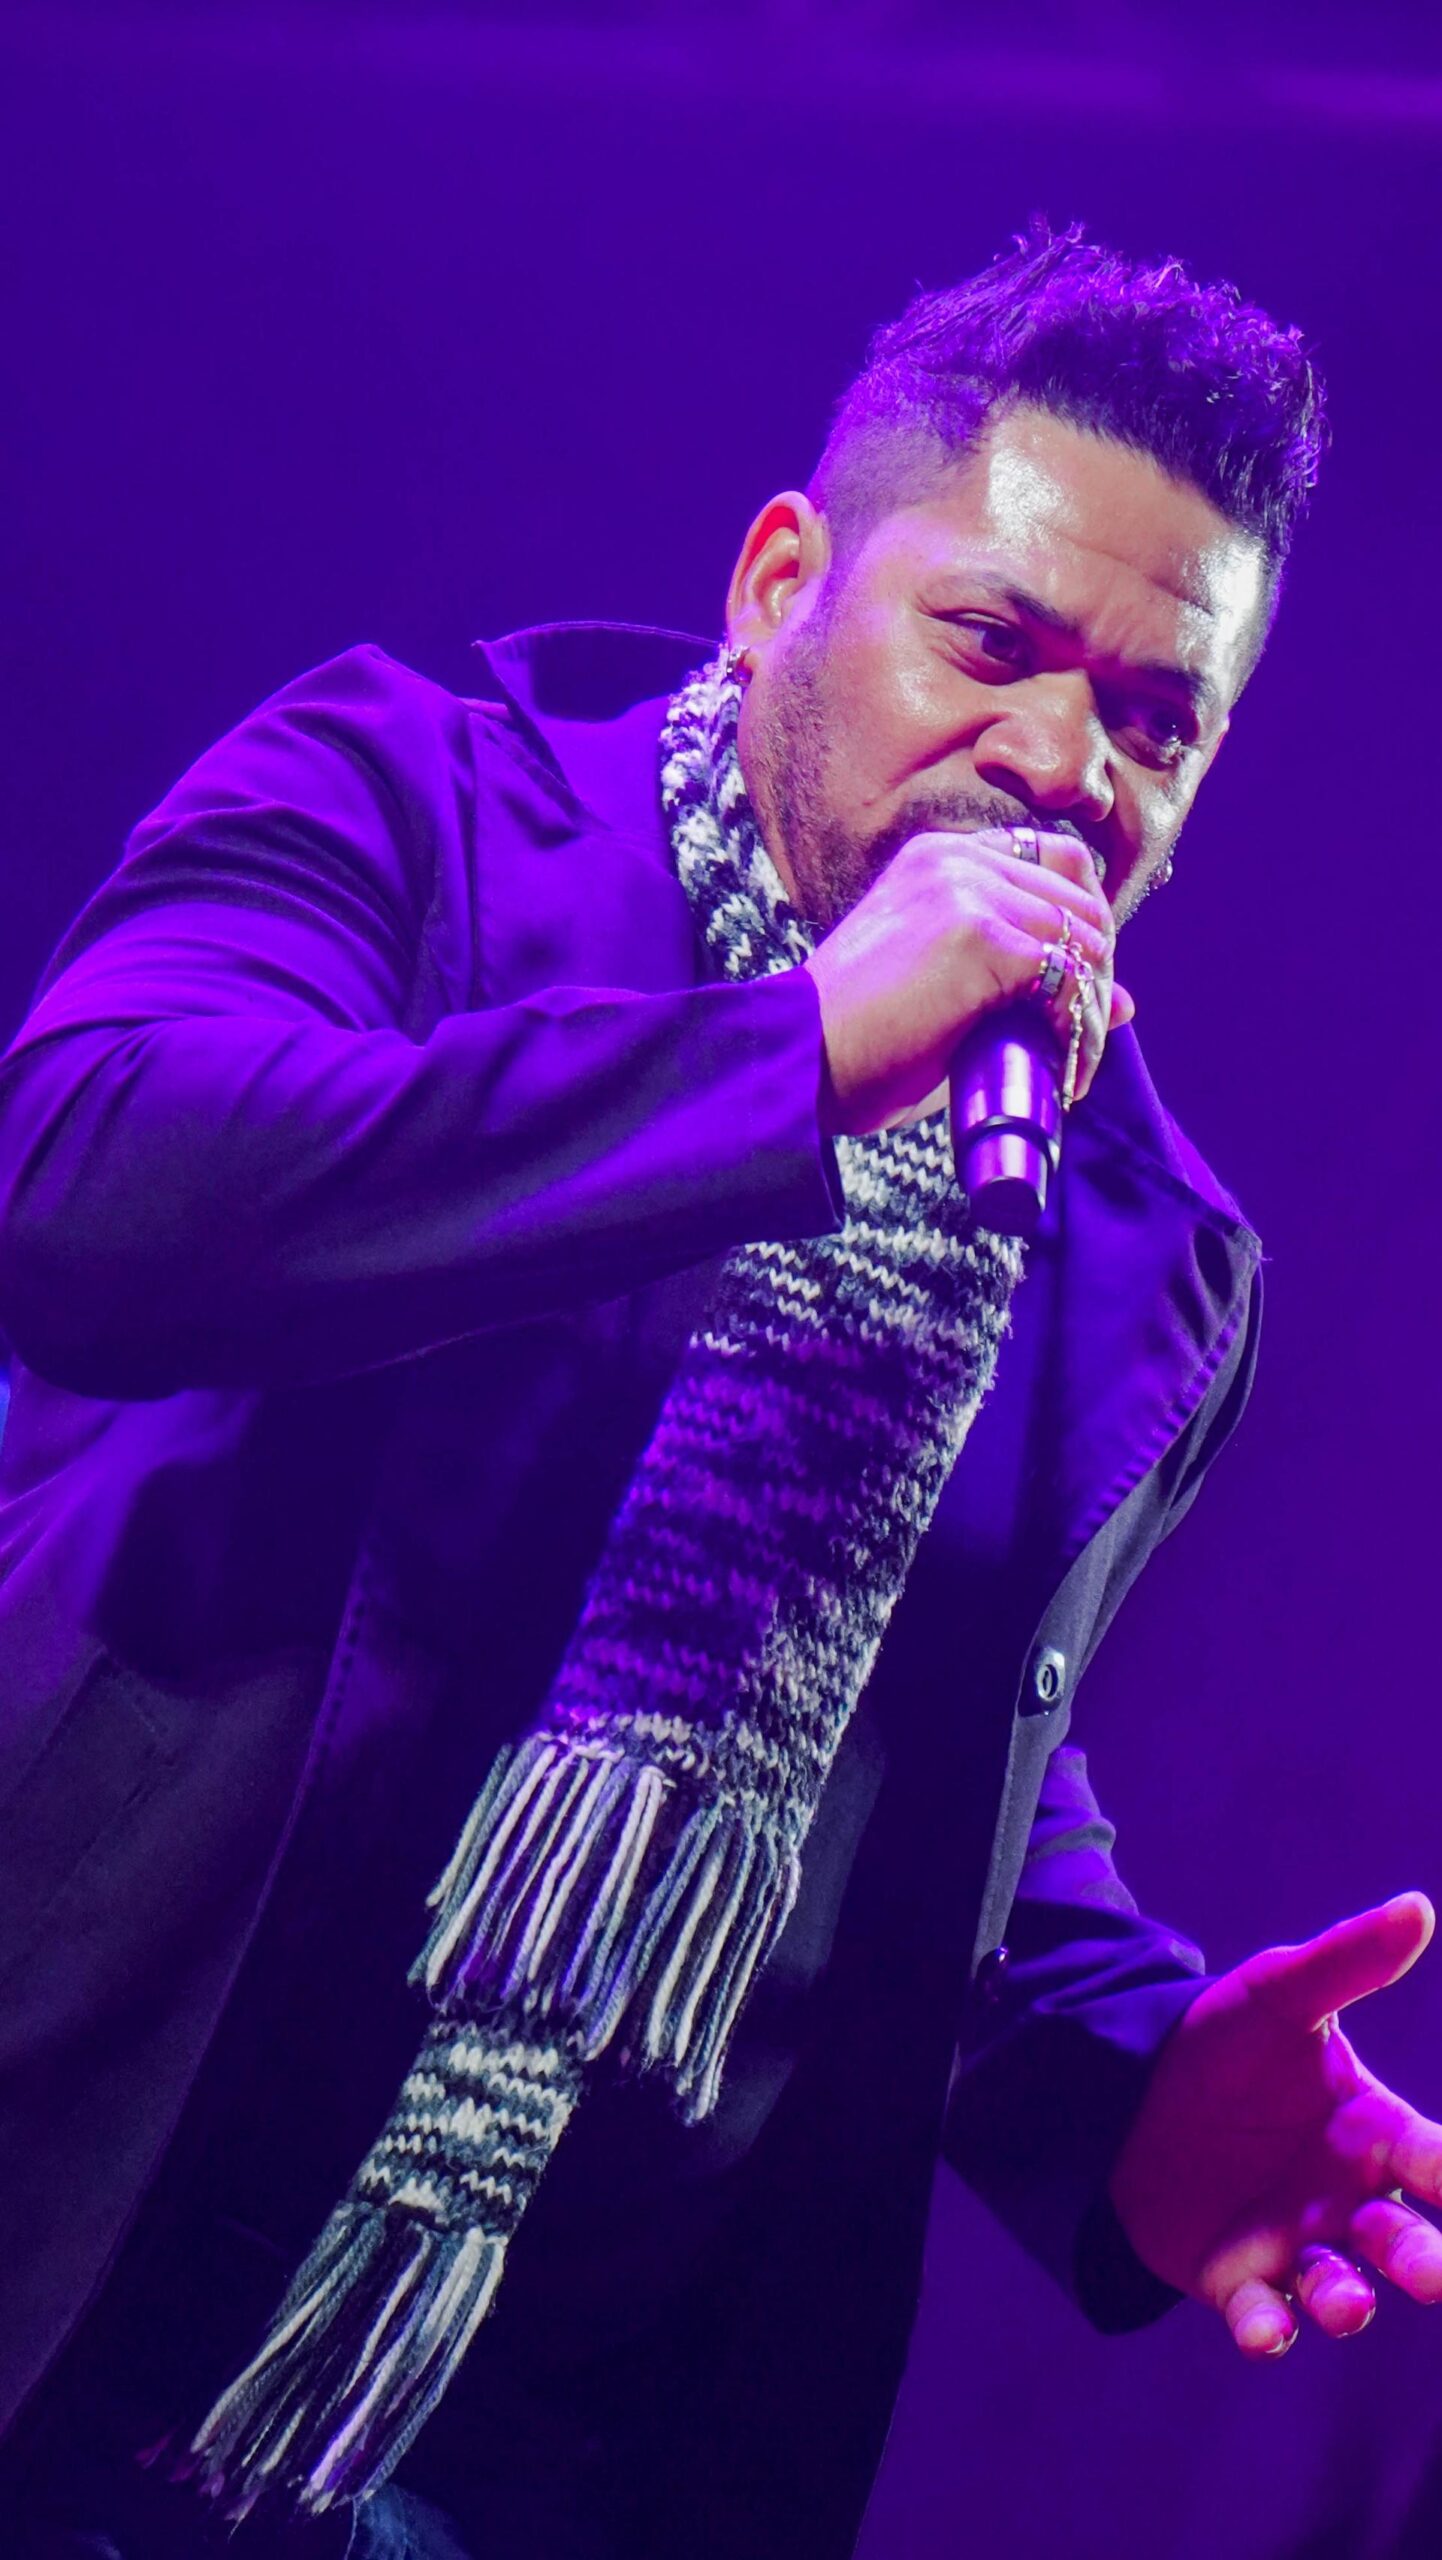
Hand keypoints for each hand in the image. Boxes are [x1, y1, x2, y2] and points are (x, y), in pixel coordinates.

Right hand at [803, 825, 1130, 1137]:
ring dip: (1091, 1011)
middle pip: (1082, 897)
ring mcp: (968, 892)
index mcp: (940, 858)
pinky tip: (1065, 1074)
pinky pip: (1067, 981)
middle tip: (1081, 1038)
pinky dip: (1079, 1033)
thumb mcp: (947, 993)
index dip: (1084, 922)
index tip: (1077, 988)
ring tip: (1072, 1067)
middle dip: (1097, 971)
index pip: (1058, 860)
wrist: (799, 1061)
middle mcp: (957, 859)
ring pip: (1084, 941)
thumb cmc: (860, 1042)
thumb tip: (1124, 1003)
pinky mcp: (980, 937)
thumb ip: (1023, 979)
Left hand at [1109, 1892, 1441, 2357]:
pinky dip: (1267, 2329)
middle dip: (1427, 2262)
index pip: (1435, 2160)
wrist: (1131, 2088)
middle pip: (1405, 2242)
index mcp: (1373, 2132)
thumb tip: (1419, 1907)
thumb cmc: (1226, 2041)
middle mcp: (1347, 2199)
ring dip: (1350, 2304)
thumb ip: (1346, 1962)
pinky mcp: (1237, 2280)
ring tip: (1348, 2302)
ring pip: (1343, 2292)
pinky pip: (1263, 2316)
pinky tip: (1264, 2328)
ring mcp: (1296, 2245)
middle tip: (1434, 2270)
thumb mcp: (1278, 1994)